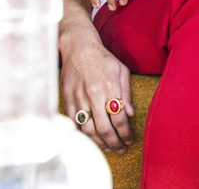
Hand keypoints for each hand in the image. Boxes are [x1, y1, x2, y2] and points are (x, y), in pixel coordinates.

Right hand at [60, 33, 135, 152]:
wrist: (78, 48)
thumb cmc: (102, 58)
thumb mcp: (121, 70)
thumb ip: (126, 93)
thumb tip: (130, 114)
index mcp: (110, 87)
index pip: (119, 119)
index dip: (125, 133)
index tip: (130, 139)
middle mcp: (94, 95)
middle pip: (104, 129)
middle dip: (114, 143)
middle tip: (121, 148)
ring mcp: (79, 99)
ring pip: (88, 130)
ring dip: (99, 143)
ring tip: (108, 148)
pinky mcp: (68, 100)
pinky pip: (74, 124)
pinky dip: (82, 135)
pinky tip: (90, 140)